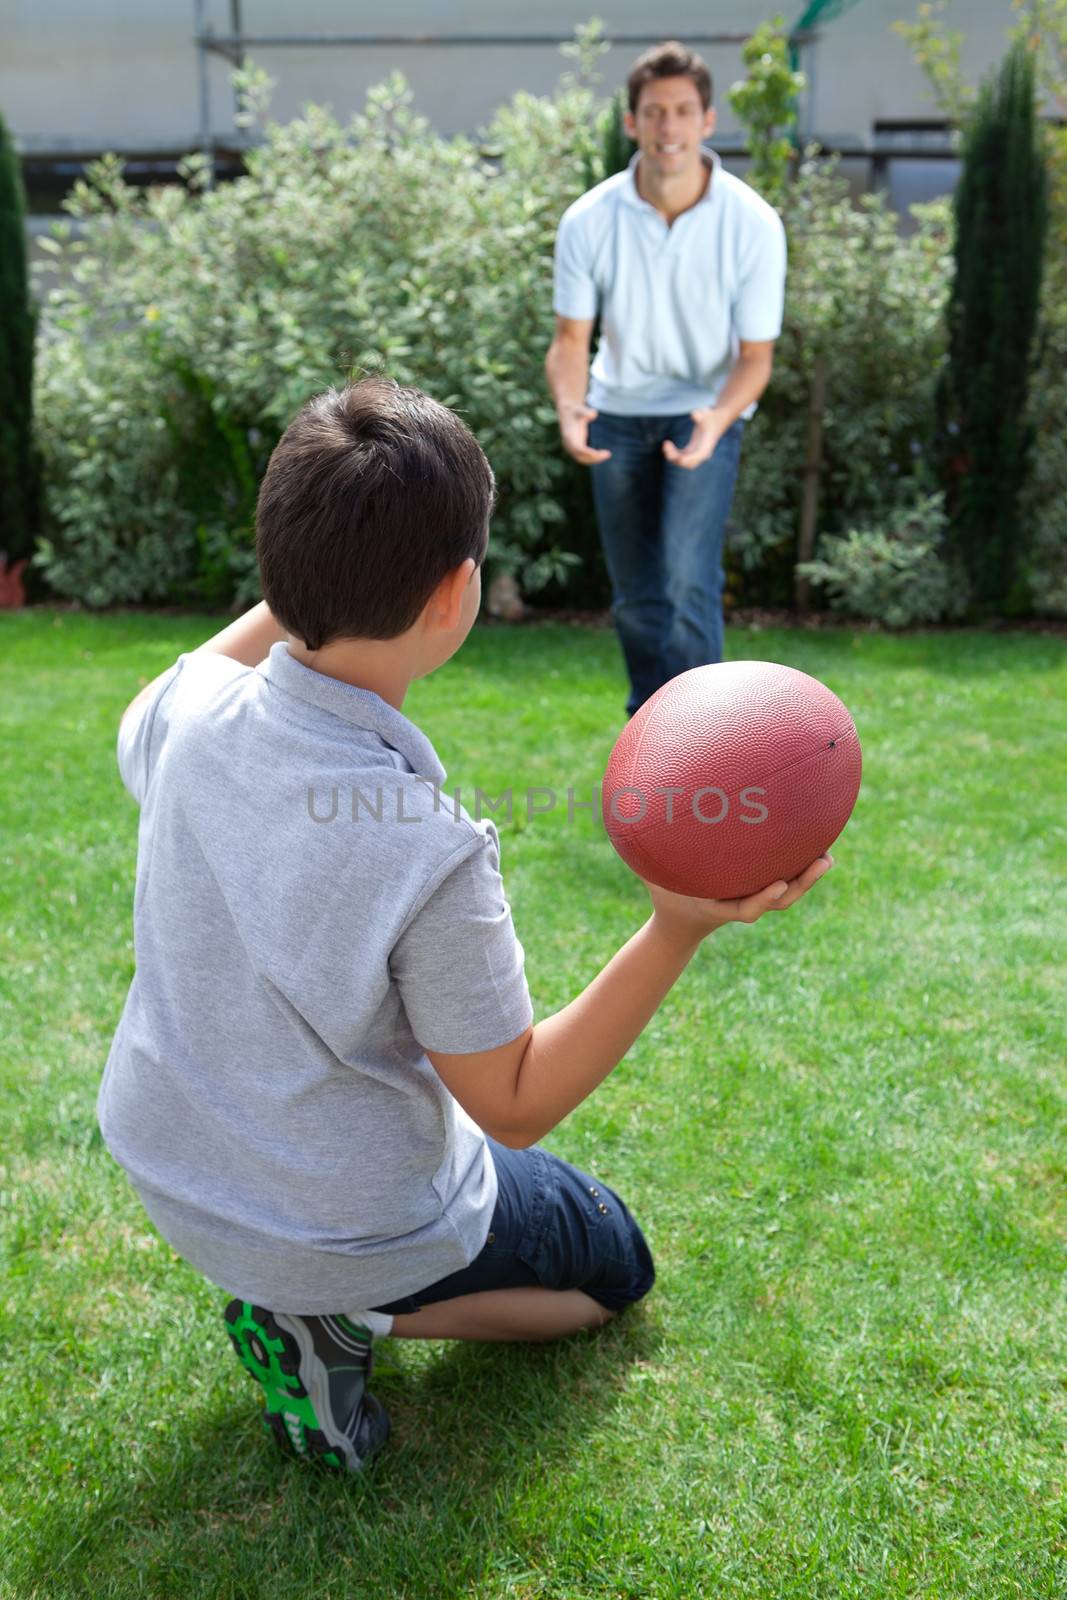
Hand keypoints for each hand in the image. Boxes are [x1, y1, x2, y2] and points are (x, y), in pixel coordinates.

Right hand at [558, 403, 611, 465]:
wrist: (567, 413)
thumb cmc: (575, 411)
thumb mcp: (579, 409)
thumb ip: (585, 412)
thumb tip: (594, 414)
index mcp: (569, 437)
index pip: (580, 450)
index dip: (591, 453)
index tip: (602, 452)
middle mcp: (568, 445)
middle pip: (581, 457)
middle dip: (594, 458)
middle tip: (608, 454)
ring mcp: (571, 448)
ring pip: (582, 459)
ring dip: (594, 459)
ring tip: (607, 455)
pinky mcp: (575, 449)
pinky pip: (583, 458)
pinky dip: (593, 458)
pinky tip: (603, 454)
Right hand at [644, 853, 833, 942]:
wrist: (680, 924)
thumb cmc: (665, 896)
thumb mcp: (652, 878)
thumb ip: (644, 857)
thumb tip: (627, 822)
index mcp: (720, 906)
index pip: (747, 908)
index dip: (763, 899)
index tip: (777, 886)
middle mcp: (742, 903)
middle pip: (780, 899)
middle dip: (802, 884)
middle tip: (822, 862)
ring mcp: (754, 897)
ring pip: (788, 893)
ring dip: (809, 877)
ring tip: (828, 855)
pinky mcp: (759, 889)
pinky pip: (785, 880)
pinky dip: (800, 868)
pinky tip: (814, 843)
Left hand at [662, 408, 721, 469]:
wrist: (715, 420)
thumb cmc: (710, 416)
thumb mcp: (706, 413)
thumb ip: (700, 414)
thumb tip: (694, 414)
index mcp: (707, 446)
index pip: (699, 456)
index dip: (690, 459)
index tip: (680, 459)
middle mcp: (703, 453)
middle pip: (690, 463)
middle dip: (677, 459)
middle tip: (666, 448)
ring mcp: (696, 453)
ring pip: (683, 462)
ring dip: (673, 457)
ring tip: (665, 444)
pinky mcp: (691, 451)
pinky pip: (680, 457)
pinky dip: (673, 453)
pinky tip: (667, 444)